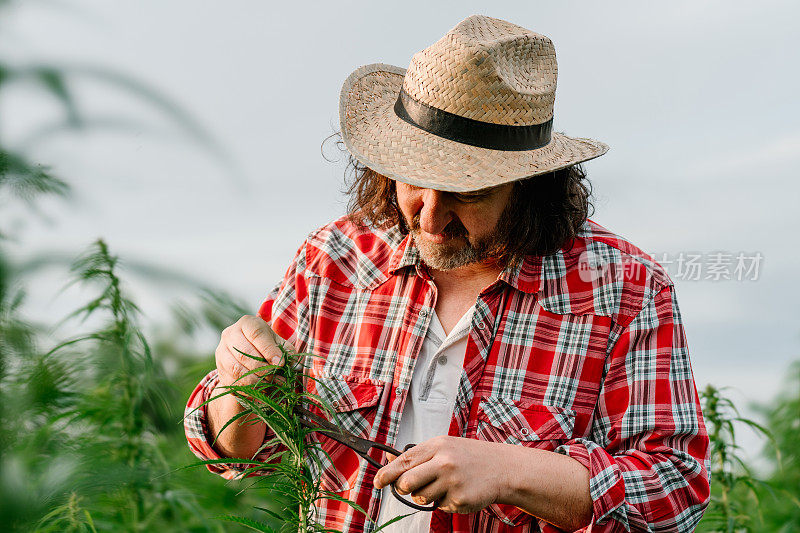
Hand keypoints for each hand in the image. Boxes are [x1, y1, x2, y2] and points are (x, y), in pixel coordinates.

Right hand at [215, 314, 290, 387]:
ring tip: (269, 383)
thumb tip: (293, 365)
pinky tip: (259, 389)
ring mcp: (221, 352)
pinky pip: (232, 382)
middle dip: (263, 368)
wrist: (247, 353)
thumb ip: (287, 351)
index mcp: (247, 323)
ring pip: (236, 369)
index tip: (280, 364)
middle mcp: (230, 334)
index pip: (256, 335)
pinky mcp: (219, 369)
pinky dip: (247, 388)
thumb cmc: (267, 345)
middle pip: (244, 353)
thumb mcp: (278, 342)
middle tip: (276, 377)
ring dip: (255, 380)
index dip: (269, 350)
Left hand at [373, 435, 511, 513]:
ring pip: (421, 498)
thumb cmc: (469, 456)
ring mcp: (452, 482)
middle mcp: (443, 462)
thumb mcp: (444, 447)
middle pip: (406, 483)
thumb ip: (418, 455)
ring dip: (426, 496)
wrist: (502, 468)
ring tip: (444, 485)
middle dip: (404, 488)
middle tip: (412, 486)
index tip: (376, 481)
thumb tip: (390, 461)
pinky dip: (445, 502)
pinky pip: (439, 506)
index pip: (403, 461)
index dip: (386, 473)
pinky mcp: (459, 499)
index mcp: (437, 446)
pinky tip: (458, 491)